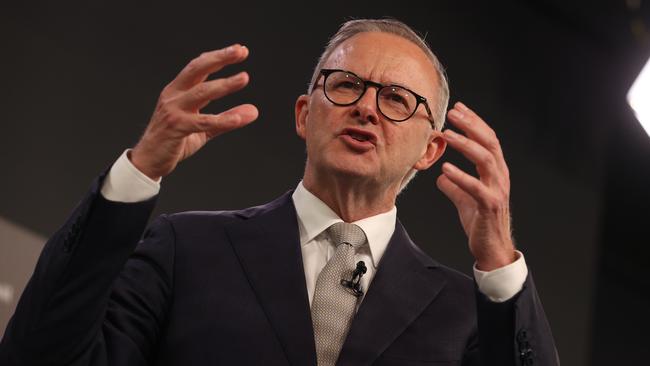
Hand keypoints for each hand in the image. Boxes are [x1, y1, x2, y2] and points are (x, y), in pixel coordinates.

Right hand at [131, 44, 258, 179]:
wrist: (149, 160)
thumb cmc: (174, 140)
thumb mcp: (204, 127)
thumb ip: (227, 118)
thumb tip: (254, 111)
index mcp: (179, 90)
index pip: (199, 66)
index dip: (219, 56)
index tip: (240, 50)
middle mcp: (174, 95)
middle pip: (198, 69)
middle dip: (220, 58)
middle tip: (241, 51)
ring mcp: (174, 110)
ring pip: (202, 92)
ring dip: (224, 84)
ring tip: (244, 78)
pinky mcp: (176, 128)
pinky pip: (202, 122)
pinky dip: (221, 120)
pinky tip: (237, 119)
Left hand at [436, 102, 515, 270]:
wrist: (492, 249)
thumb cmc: (481, 223)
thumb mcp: (465, 200)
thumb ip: (455, 186)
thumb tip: (441, 177)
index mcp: (495, 172)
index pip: (488, 139)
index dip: (474, 122)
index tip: (459, 108)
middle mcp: (500, 177)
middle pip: (489, 143)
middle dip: (471, 125)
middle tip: (453, 113)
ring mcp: (497, 191)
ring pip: (486, 160)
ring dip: (466, 145)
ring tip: (447, 134)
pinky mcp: (489, 206)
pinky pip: (476, 188)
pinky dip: (461, 176)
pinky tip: (445, 169)